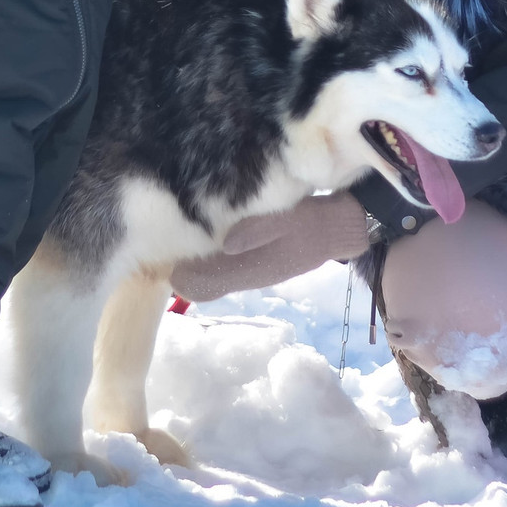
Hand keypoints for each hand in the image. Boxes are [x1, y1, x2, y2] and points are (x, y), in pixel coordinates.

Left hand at [169, 191, 372, 301]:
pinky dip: (211, 253)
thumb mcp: (288, 219)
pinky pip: (225, 263)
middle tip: (165, 242)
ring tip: (178, 234)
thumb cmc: (313, 223)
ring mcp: (251, 269)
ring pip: (212, 273)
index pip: (204, 287)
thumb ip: (257, 230)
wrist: (341, 228)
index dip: (181, 277)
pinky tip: (205, 231)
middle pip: (202, 283)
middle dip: (183, 268)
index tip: (166, 255)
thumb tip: (225, 243)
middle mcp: (246, 276)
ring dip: (196, 261)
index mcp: (251, 271)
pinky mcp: (257, 259)